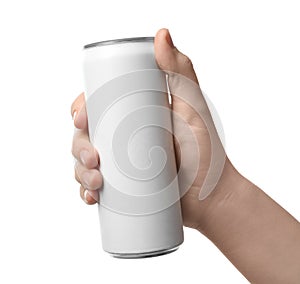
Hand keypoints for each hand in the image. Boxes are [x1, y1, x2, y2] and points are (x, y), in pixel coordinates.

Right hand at [71, 29, 235, 228]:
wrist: (212, 196)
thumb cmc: (206, 152)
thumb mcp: (193, 108)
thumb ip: (182, 71)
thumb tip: (161, 35)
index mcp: (135, 116)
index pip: (99, 106)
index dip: (82, 109)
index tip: (81, 118)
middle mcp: (125, 138)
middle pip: (87, 135)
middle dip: (78, 146)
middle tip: (93, 158)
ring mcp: (122, 165)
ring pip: (86, 162)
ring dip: (79, 171)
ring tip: (95, 183)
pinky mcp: (123, 189)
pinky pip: (95, 187)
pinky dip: (86, 191)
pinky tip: (90, 196)